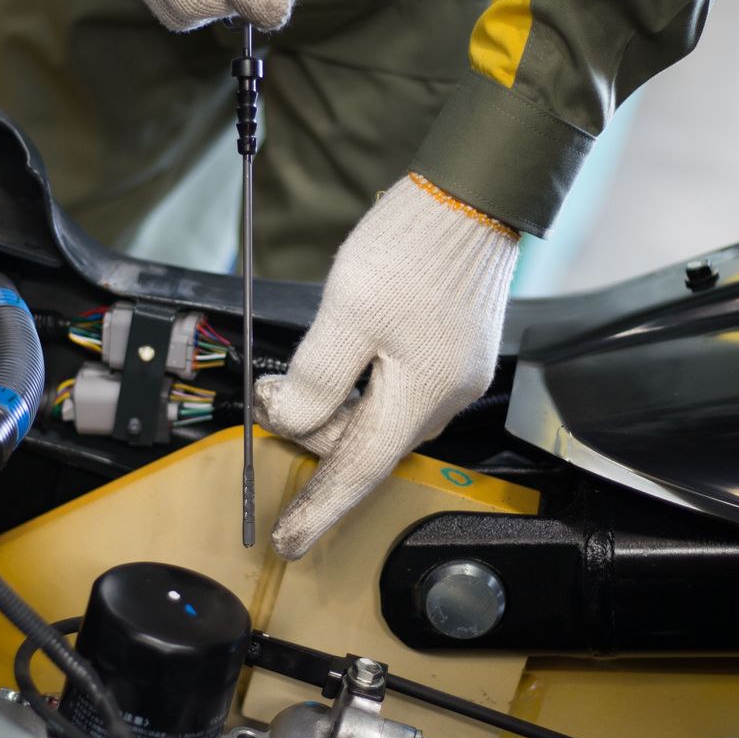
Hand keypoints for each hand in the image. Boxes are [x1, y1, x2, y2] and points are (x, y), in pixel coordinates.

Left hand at [258, 175, 519, 558]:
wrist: (471, 195)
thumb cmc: (411, 248)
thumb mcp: (346, 312)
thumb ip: (315, 377)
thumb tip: (291, 420)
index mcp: (420, 396)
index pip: (359, 472)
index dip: (319, 510)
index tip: (288, 542)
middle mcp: (445, 398)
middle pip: (365, 443)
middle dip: (311, 430)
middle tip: (267, 394)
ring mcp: (455, 376)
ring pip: (380, 416)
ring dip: (334, 406)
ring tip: (299, 368)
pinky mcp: (455, 354)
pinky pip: (398, 391)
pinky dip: (360, 387)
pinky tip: (341, 357)